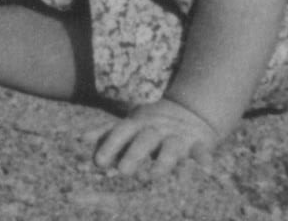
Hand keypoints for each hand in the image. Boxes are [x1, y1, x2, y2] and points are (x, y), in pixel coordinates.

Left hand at [93, 98, 221, 177]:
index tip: (98, 163)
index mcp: (138, 124)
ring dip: (164, 162)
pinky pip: (202, 151)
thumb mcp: (130, 125)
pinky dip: (204, 159)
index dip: (110, 146)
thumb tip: (81, 137)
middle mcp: (158, 129)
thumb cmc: (151, 125)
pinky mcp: (199, 143)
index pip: (121, 131)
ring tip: (154, 176)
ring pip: (172, 148)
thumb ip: (107, 133)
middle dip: (134, 154)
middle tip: (123, 172)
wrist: (191, 111)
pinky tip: (206, 169)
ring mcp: (179, 136)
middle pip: (145, 140)